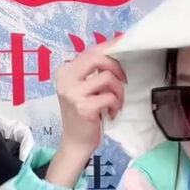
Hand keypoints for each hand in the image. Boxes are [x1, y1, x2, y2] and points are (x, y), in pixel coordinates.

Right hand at [47, 42, 125, 187]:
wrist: (75, 143)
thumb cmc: (83, 115)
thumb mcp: (81, 89)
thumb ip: (91, 72)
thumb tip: (114, 52)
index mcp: (65, 72)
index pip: (90, 51)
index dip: (110, 47)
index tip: (124, 46)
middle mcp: (66, 79)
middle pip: (98, 58)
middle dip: (116, 67)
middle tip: (123, 80)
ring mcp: (73, 93)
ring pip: (108, 78)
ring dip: (118, 91)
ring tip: (116, 102)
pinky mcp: (84, 107)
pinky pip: (110, 97)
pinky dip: (116, 105)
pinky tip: (111, 113)